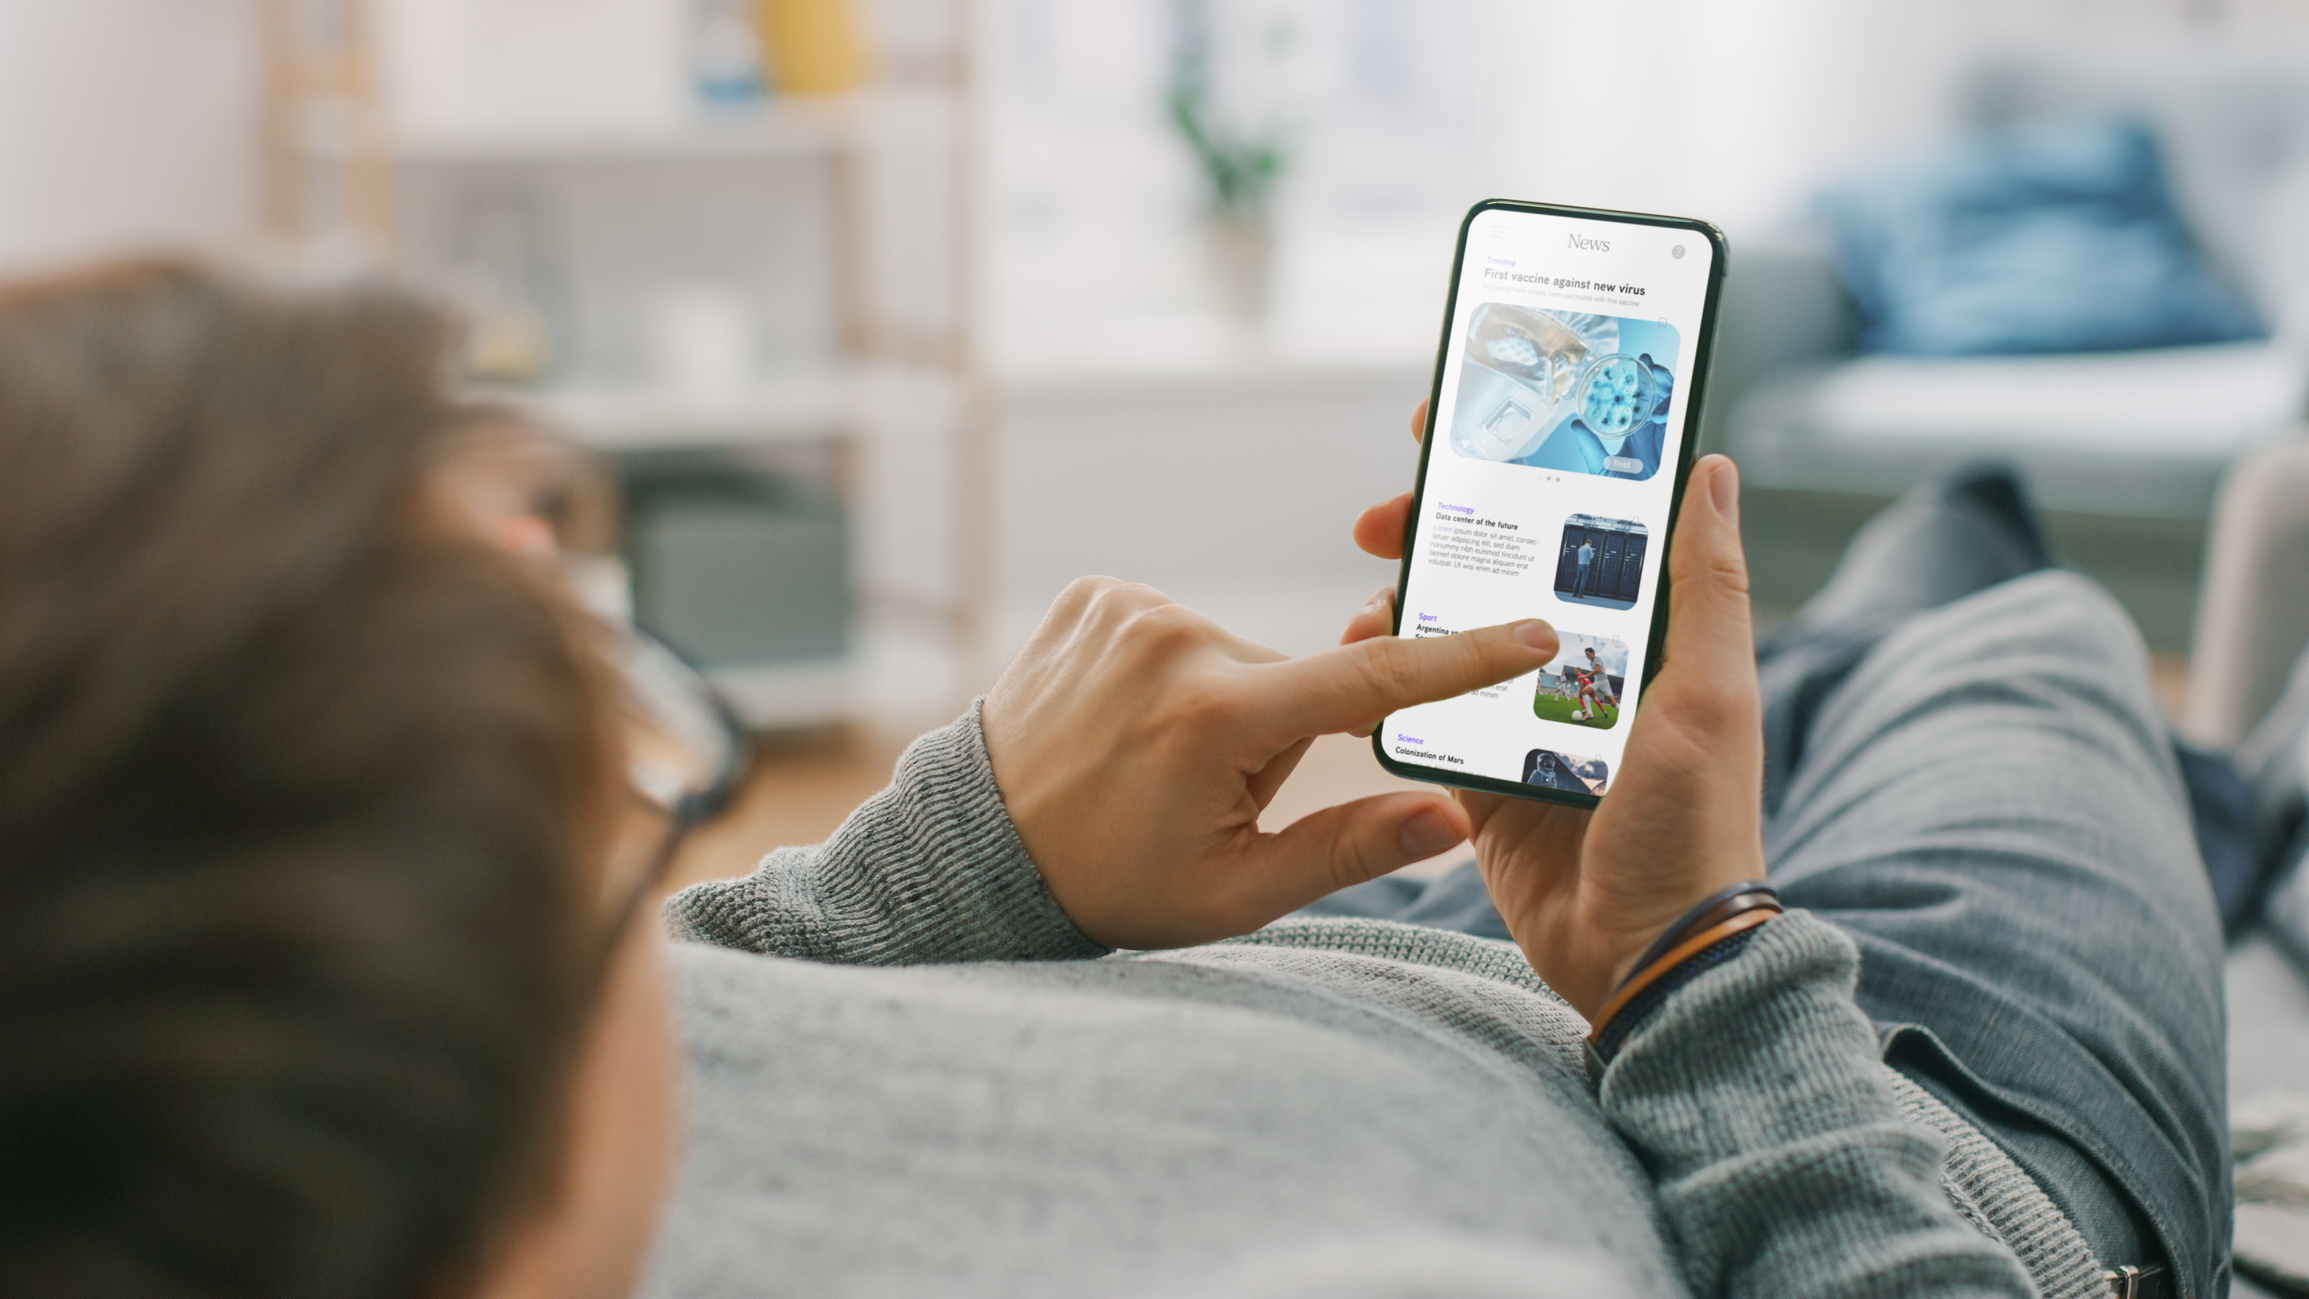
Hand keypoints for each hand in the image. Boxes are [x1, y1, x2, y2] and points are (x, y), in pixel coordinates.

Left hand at [982, 579, 1560, 949]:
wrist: (982, 848)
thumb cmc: (1112, 883)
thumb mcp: (1235, 891)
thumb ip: (1349, 850)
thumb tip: (1454, 819)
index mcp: (1215, 719)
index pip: (1370, 682)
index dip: (1461, 659)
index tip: (1534, 629)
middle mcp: (1174, 643)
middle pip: (1291, 680)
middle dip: (1275, 734)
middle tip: (1204, 797)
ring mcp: (1127, 608)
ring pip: (1236, 654)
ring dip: (1222, 703)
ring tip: (1153, 760)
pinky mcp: (1095, 592)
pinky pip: (1178, 627)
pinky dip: (1173, 671)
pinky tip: (1124, 719)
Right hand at [1342, 402, 1765, 1017]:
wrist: (1646, 957)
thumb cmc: (1697, 827)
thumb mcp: (1711, 696)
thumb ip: (1705, 586)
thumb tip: (1710, 467)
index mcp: (1642, 634)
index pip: (1577, 525)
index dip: (1523, 469)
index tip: (1466, 423)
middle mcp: (1578, 663)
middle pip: (1494, 568)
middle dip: (1435, 528)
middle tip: (1382, 514)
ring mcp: (1521, 717)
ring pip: (1445, 631)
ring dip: (1399, 603)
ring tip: (1365, 595)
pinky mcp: (1478, 774)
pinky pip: (1420, 711)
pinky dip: (1384, 683)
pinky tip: (1357, 666)